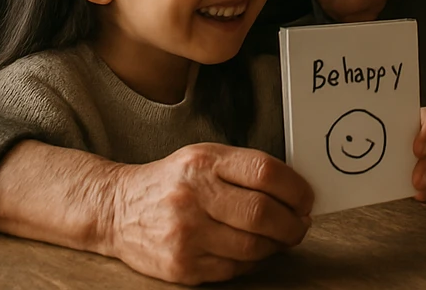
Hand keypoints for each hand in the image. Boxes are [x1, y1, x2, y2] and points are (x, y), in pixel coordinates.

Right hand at [106, 142, 312, 283]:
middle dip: (292, 223)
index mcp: (205, 162)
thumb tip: (294, 191)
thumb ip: (246, 168)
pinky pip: (232, 269)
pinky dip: (252, 262)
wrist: (118, 208)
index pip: (265, 172)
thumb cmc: (174, 179)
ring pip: (251, 246)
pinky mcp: (181, 267)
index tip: (307, 198)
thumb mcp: (206, 157)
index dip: (296, 188)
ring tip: (283, 238)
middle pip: (262, 213)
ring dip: (277, 245)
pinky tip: (255, 251)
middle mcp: (194, 196)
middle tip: (302, 224)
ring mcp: (186, 234)